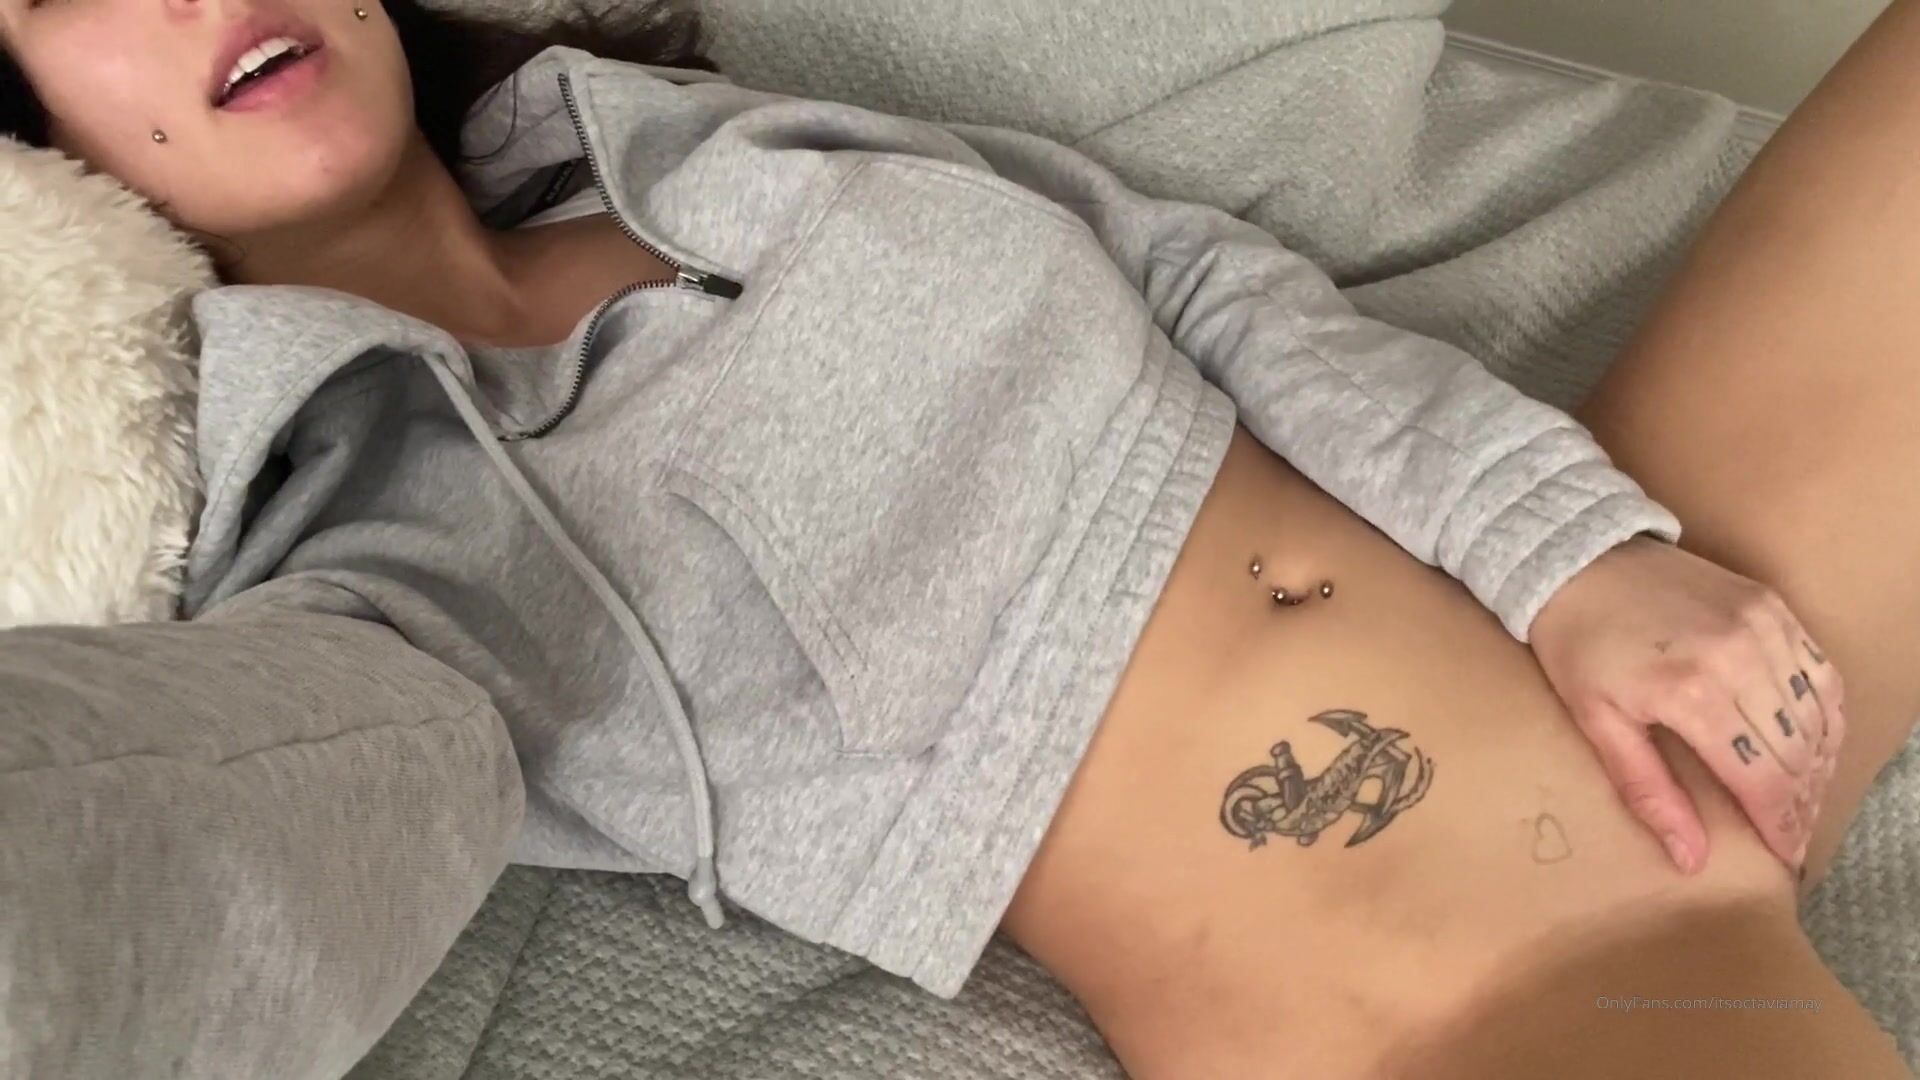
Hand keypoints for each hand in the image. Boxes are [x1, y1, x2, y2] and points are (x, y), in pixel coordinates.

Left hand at [1527, 534, 1843, 875]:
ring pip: (1817, 715)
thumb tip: (1690, 858)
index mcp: (1689, 693)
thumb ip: (1647, 790)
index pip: (1760, 778)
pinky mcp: (1772, 606)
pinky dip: (1826, 714)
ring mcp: (1762, 627)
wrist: (1577, 558)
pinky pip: (1820, 671)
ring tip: (1806, 799)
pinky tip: (1817, 744)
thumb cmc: (1576, 643)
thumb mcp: (1595, 722)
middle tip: (1796, 836)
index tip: (1787, 858)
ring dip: (1819, 765)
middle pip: (1796, 752)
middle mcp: (1738, 658)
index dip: (1780, 825)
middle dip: (1801, 803)